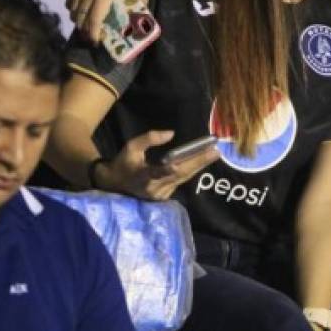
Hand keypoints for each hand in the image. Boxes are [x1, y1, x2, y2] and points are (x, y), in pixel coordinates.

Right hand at [66, 0, 147, 42]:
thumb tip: (145, 7)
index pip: (95, 19)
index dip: (93, 33)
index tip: (96, 42)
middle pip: (81, 19)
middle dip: (85, 31)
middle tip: (92, 37)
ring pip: (73, 11)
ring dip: (78, 22)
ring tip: (87, 26)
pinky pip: (69, 1)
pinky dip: (73, 10)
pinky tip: (80, 11)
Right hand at [97, 130, 219, 200]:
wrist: (116, 184)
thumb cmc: (125, 162)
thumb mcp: (131, 147)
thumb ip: (149, 139)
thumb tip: (171, 134)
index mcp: (141, 176)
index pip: (154, 173)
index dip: (165, 170)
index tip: (175, 165)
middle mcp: (153, 188)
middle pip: (178, 174)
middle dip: (197, 162)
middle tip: (214, 152)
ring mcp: (160, 194)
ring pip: (183, 178)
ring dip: (199, 165)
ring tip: (213, 154)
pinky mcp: (165, 196)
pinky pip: (181, 180)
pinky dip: (192, 169)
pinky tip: (203, 160)